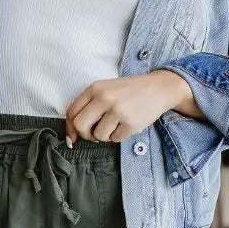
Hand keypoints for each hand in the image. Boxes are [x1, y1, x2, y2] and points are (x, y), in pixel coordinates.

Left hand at [64, 70, 199, 145]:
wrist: (158, 88)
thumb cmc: (128, 91)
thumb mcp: (106, 89)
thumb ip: (88, 105)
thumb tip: (71, 135)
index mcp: (95, 88)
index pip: (72, 112)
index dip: (69, 128)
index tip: (73, 137)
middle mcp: (105, 98)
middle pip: (80, 126)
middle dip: (85, 135)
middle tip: (95, 134)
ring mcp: (118, 111)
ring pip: (98, 136)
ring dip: (105, 136)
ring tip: (114, 126)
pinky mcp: (130, 123)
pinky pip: (115, 139)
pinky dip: (118, 136)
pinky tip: (126, 125)